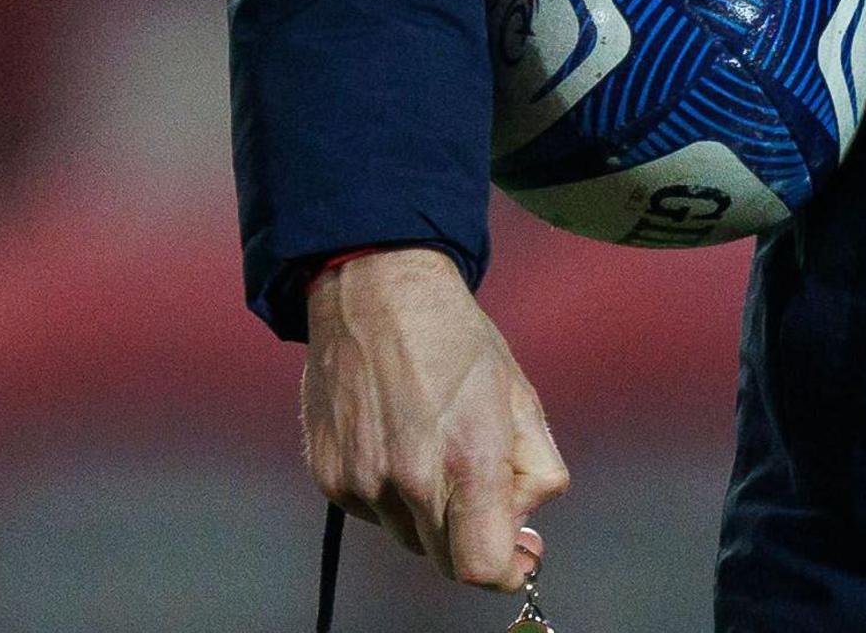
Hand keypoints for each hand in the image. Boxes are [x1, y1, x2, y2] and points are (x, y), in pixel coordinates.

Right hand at [300, 246, 568, 590]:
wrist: (374, 294)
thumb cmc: (457, 341)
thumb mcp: (520, 396)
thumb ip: (535, 471)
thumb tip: (525, 530)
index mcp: (467, 459)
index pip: (480, 565)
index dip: (506, 571)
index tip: (520, 558)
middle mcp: (409, 479)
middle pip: (445, 560)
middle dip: (473, 540)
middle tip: (488, 500)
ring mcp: (362, 481)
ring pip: (409, 537)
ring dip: (432, 516)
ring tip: (436, 449)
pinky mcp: (330, 477)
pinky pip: (373, 512)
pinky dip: (393, 495)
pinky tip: (399, 442)